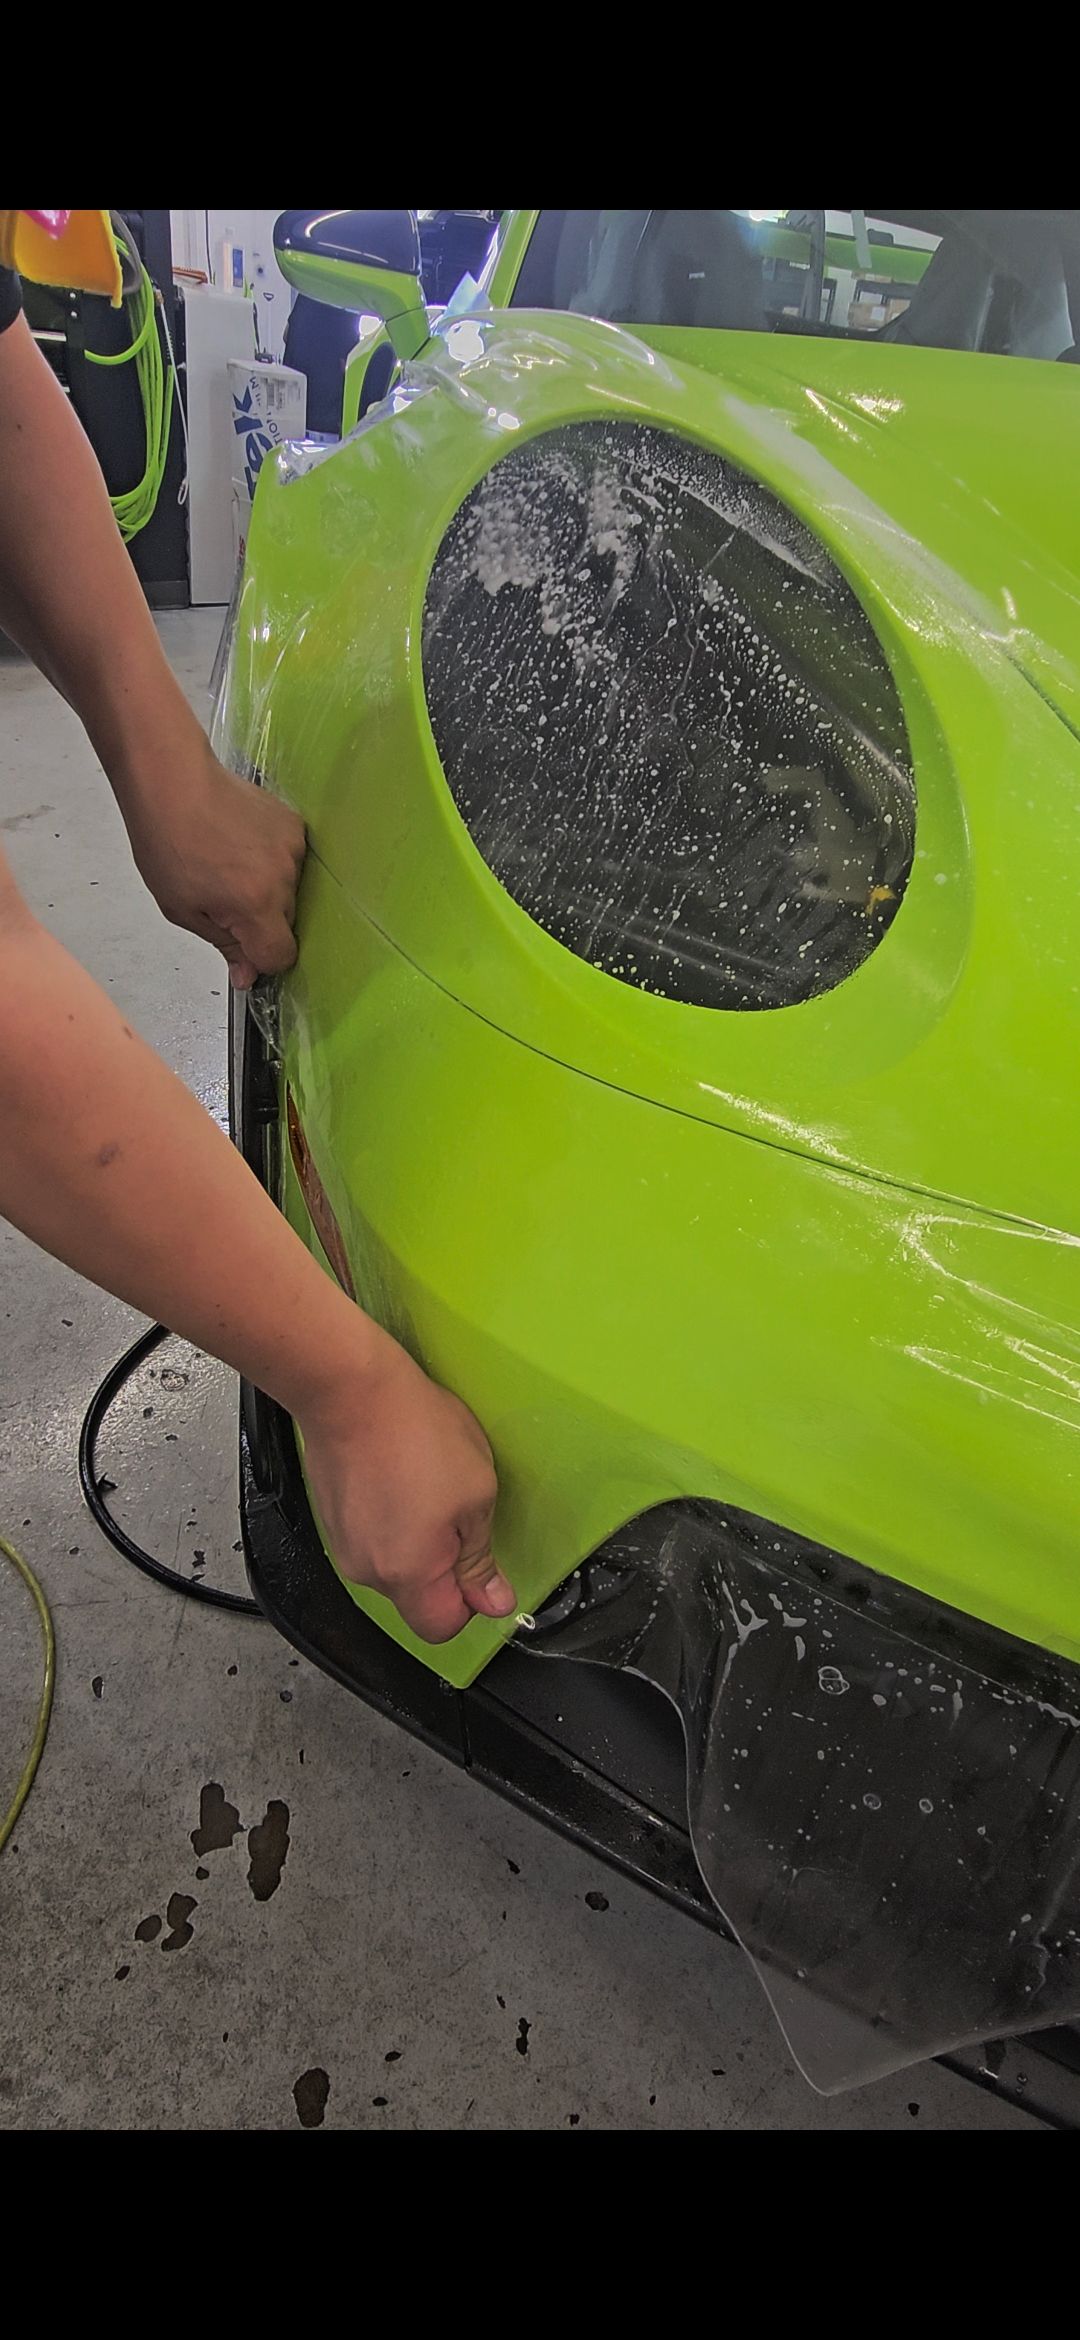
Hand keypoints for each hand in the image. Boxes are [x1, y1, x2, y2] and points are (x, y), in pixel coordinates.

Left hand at [119, 737, 306, 988]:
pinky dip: (271, 861)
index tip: (239, 945)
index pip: (281, 955)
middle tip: (221, 896)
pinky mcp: (295, 824)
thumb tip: (248, 976)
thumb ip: (224, 946)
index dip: (260, 959)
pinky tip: (241, 843)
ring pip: (289, 891)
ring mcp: (294, 848)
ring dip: (266, 889)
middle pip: (286, 923)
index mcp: (255, 905)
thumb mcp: (183, 909)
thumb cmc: (166, 844)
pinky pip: (290, 860)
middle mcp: (285, 879)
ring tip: (228, 864)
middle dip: (259, 921)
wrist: (172, 779)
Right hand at [297, 1330, 512, 1642]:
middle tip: (457, 1511)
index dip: (470, 1601)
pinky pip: (372, 1536)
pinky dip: (390, 1518)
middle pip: (416, 1596)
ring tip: (426, 1483)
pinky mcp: (331, 1516)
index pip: (442, 1627)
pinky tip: (401, 1475)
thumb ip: (482, 1560)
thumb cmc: (417, 1435)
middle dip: (443, 1565)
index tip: (481, 1563)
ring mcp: (344, 1544)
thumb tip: (495, 1602)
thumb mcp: (476, 1495)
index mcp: (408, 1576)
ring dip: (416, 1539)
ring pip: (394, 1564)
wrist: (351, 1390)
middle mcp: (368, 1571)